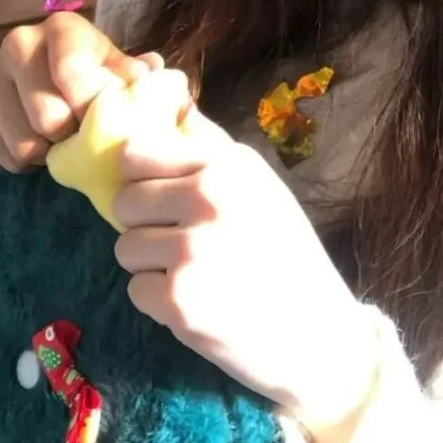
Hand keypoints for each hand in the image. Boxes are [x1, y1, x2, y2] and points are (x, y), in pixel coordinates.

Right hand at [0, 12, 162, 171]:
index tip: (101, 116)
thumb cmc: (101, 79)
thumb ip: (139, 77)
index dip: (91, 108)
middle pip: (47, 116)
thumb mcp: (126, 74)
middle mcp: (18, 41)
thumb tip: (145, 75)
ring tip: (59, 138)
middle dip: (72, 136)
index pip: (72, 74)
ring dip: (48, 153)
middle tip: (81, 132)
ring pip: (23, 142)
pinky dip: (21, 160)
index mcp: (63, 27)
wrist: (64, 87)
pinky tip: (34, 140)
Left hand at [112, 95, 378, 436]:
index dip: (139, 177)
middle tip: (177, 239)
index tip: (157, 195)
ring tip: (190, 273)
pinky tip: (195, 303)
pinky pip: (135, 290)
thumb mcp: (260, 185)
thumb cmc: (288, 254)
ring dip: (149, 264)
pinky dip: (158, 302)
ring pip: (124, 247)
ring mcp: (191, 249)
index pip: (136, 153)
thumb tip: (170, 108)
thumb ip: (211, 149)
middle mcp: (207, 197)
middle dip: (143, 223)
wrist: (319, 334)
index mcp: (226, 164)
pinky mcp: (178, 300)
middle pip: (124, 200)